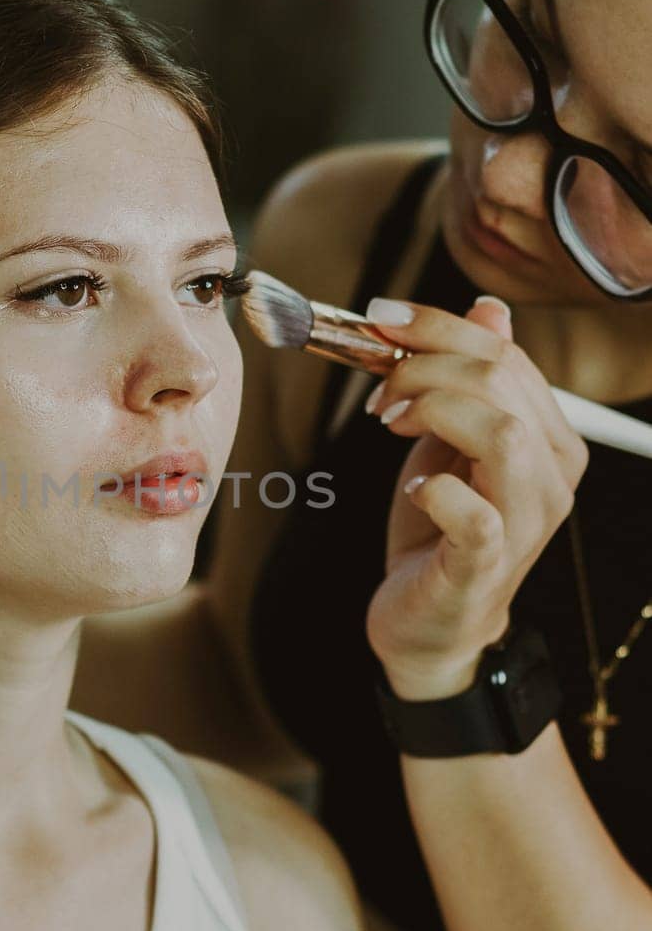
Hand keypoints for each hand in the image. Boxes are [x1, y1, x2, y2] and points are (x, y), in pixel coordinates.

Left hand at [364, 296, 587, 699]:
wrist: (428, 622)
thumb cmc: (436, 529)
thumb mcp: (446, 441)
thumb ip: (468, 380)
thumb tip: (489, 309)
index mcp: (548, 436)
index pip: (506, 353)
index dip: (438, 325)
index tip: (379, 318)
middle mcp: (552, 475)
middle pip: (501, 379)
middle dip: (423, 366)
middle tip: (378, 394)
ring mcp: (526, 522)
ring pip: (501, 431)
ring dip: (431, 411)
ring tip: (390, 426)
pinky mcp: (487, 564)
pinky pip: (474, 513)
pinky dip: (434, 490)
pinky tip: (412, 490)